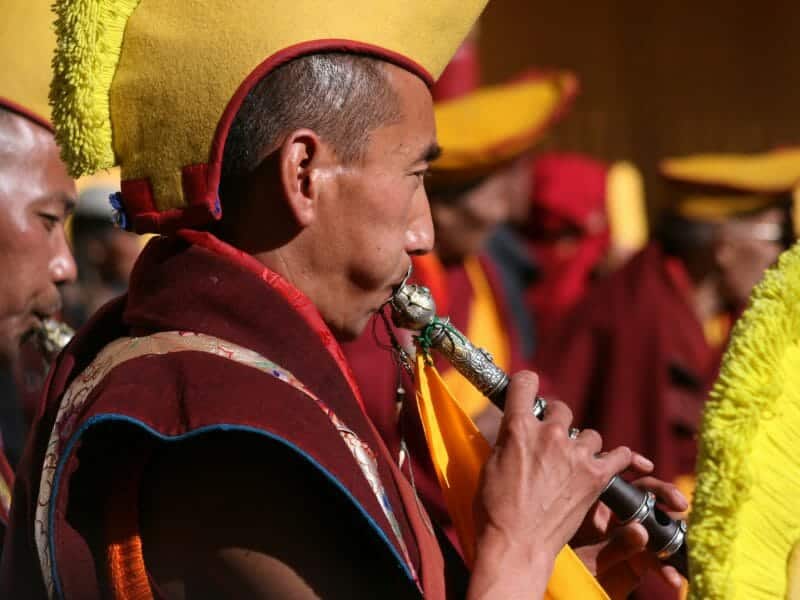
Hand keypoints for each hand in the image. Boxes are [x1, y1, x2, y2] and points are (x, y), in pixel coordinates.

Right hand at [469, 371, 632, 597]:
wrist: (517, 543)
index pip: (526, 384)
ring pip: (588, 434)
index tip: (528, 389)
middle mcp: (549, 434)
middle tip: (550, 441)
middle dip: (555, 422)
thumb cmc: (496, 508)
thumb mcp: (491, 462)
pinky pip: (619, 455)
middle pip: (561, 408)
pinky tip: (613, 462)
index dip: (527, 385)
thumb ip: (509, 439)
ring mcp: (575, 454)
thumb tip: (517, 428)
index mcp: (518, 427)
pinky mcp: (596, 476)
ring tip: (573, 465)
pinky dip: (617, 459)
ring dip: (581, 446)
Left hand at [572, 460, 688, 599]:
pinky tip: (673, 579)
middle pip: (645, 493)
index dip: (632, 464)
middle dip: (665, 494)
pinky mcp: (640, 560)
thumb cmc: (566, 571)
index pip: (616, 475)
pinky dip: (669, 569)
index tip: (647, 466)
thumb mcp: (586, 557)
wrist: (567, 594)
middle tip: (679, 504)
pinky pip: (660, 560)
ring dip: (675, 531)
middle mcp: (616, 515)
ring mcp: (630, 536)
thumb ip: (614, 545)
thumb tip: (641, 531)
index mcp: (596, 503)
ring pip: (659, 523)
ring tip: (683, 543)